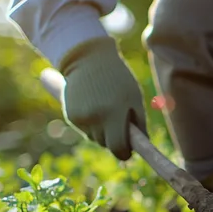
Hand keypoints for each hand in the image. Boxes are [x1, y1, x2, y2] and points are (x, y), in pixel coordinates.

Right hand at [60, 37, 146, 159]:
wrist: (87, 59)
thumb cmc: (118, 78)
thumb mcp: (134, 97)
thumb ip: (139, 123)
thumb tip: (142, 145)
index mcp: (114, 113)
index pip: (118, 147)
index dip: (125, 152)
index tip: (128, 151)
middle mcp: (95, 118)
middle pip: (107, 144)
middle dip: (114, 138)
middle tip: (118, 121)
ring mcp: (81, 118)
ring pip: (95, 138)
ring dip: (102, 131)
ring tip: (105, 109)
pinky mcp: (70, 116)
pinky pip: (85, 130)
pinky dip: (90, 124)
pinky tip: (92, 107)